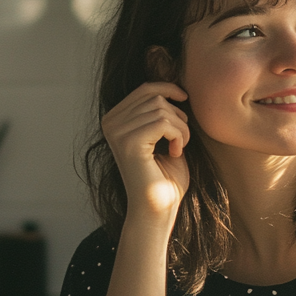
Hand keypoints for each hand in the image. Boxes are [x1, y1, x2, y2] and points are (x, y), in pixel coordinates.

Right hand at [102, 82, 190, 217]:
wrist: (157, 209)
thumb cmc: (165, 177)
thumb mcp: (163, 136)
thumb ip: (163, 111)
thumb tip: (176, 86)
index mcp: (114, 119)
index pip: (145, 89)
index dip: (169, 90)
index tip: (184, 102)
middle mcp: (110, 123)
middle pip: (155, 97)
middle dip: (178, 116)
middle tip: (182, 140)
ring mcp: (117, 132)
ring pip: (162, 109)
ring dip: (181, 128)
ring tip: (179, 148)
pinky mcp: (128, 142)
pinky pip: (164, 122)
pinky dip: (179, 136)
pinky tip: (176, 153)